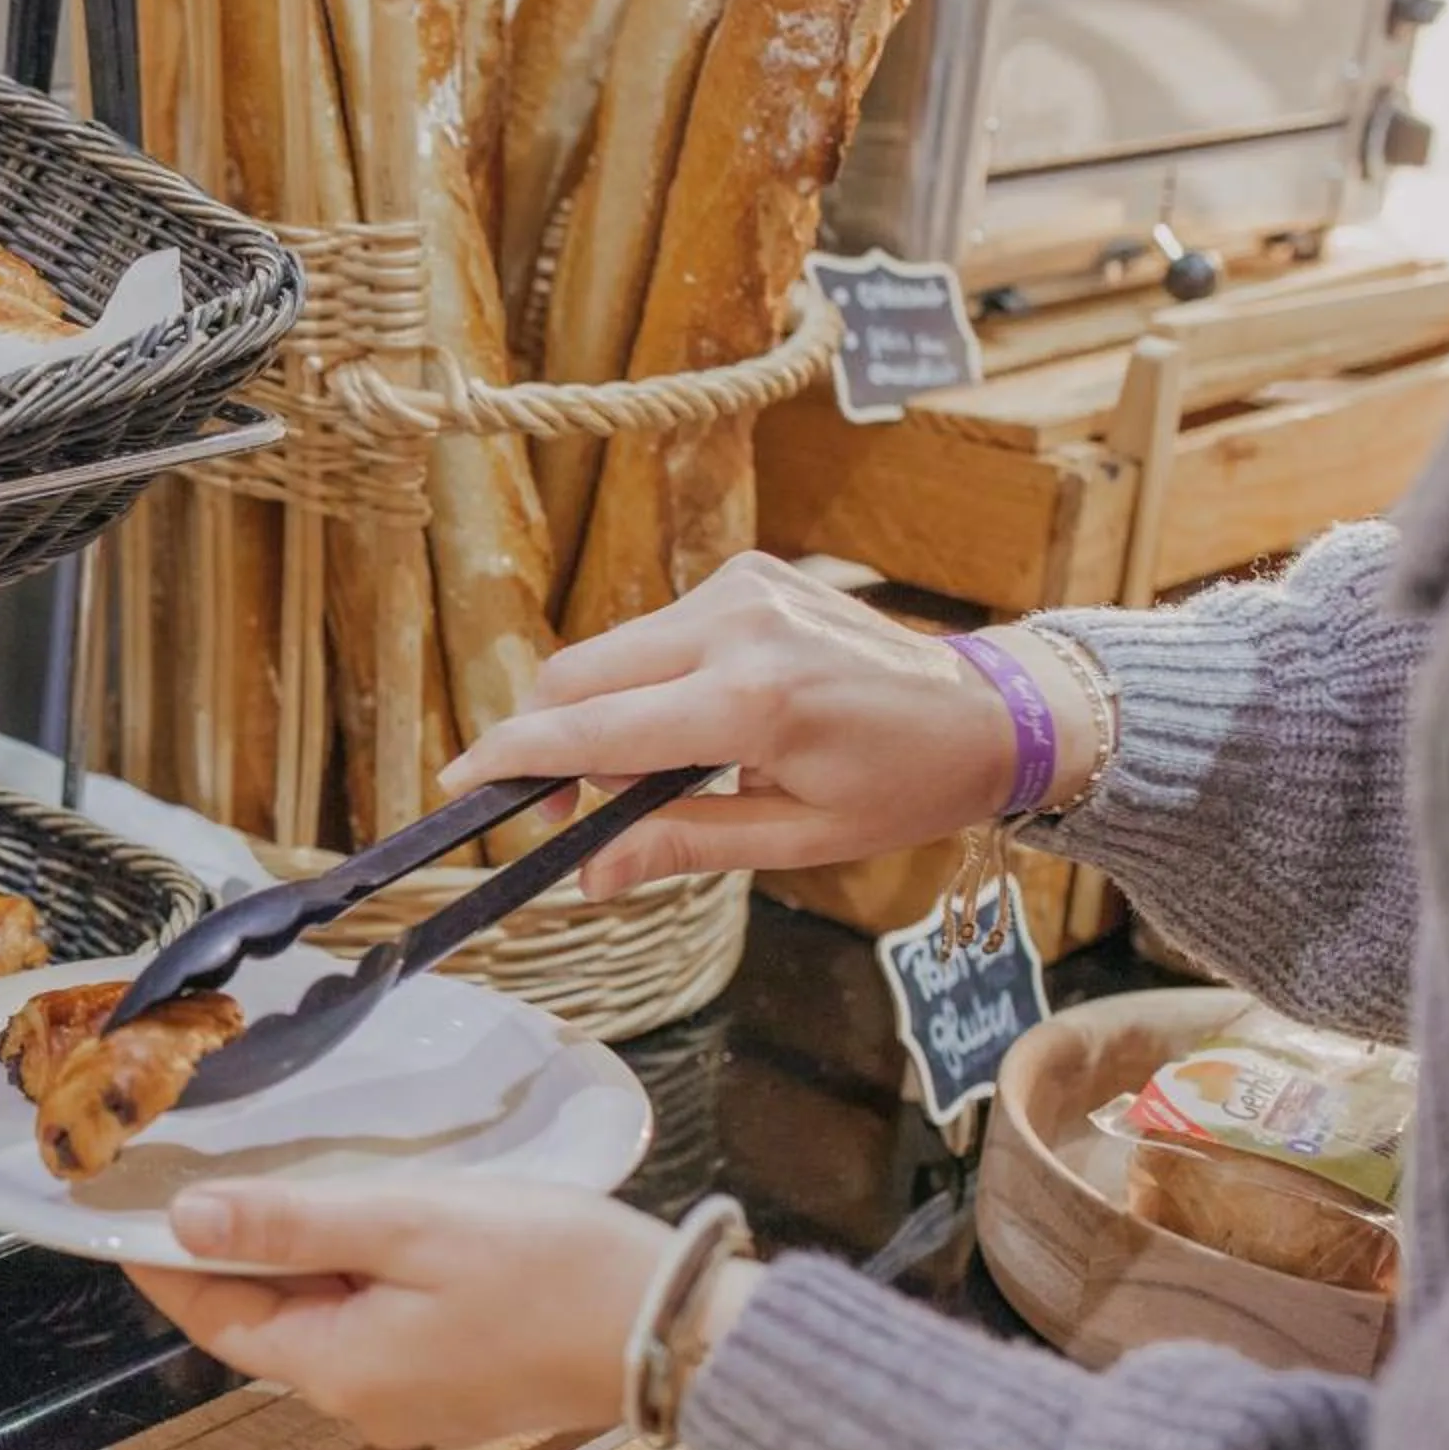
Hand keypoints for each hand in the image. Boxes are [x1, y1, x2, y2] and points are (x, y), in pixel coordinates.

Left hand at [124, 1178, 695, 1449]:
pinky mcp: (455, 1384)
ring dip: (299, 1258)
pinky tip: (373, 1225)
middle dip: (234, 1251)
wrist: (672, 1330)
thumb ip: (293, 1223)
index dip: (165, 1261)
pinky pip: (374, 1328)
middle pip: (265, 1321)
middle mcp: (363, 1401)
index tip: (124, 1207)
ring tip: (289, 1181)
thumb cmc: (548, 1271)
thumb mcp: (408, 1224)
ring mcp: (412, 1400)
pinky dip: (355, 1276)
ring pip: (322, 1320)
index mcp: (338, 1369)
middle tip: (203, 1170)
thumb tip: (185, 1222)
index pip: (214, 1316)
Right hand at [440, 553, 1099, 901]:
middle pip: (576, 675)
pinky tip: (692, 721)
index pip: (592, 728)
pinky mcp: (746, 573)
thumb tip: (588, 876)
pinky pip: (654, 632)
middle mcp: (735, 627)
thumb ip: (682, 846)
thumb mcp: (797, 839)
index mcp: (750, 703)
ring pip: (609, 652)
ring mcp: (739, 589)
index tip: (459, 783)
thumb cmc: (904, 785)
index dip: (514, 758)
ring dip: (599, 712)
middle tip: (567, 809)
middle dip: (548, 741)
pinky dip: (646, 681)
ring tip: (644, 774)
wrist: (990, 708)